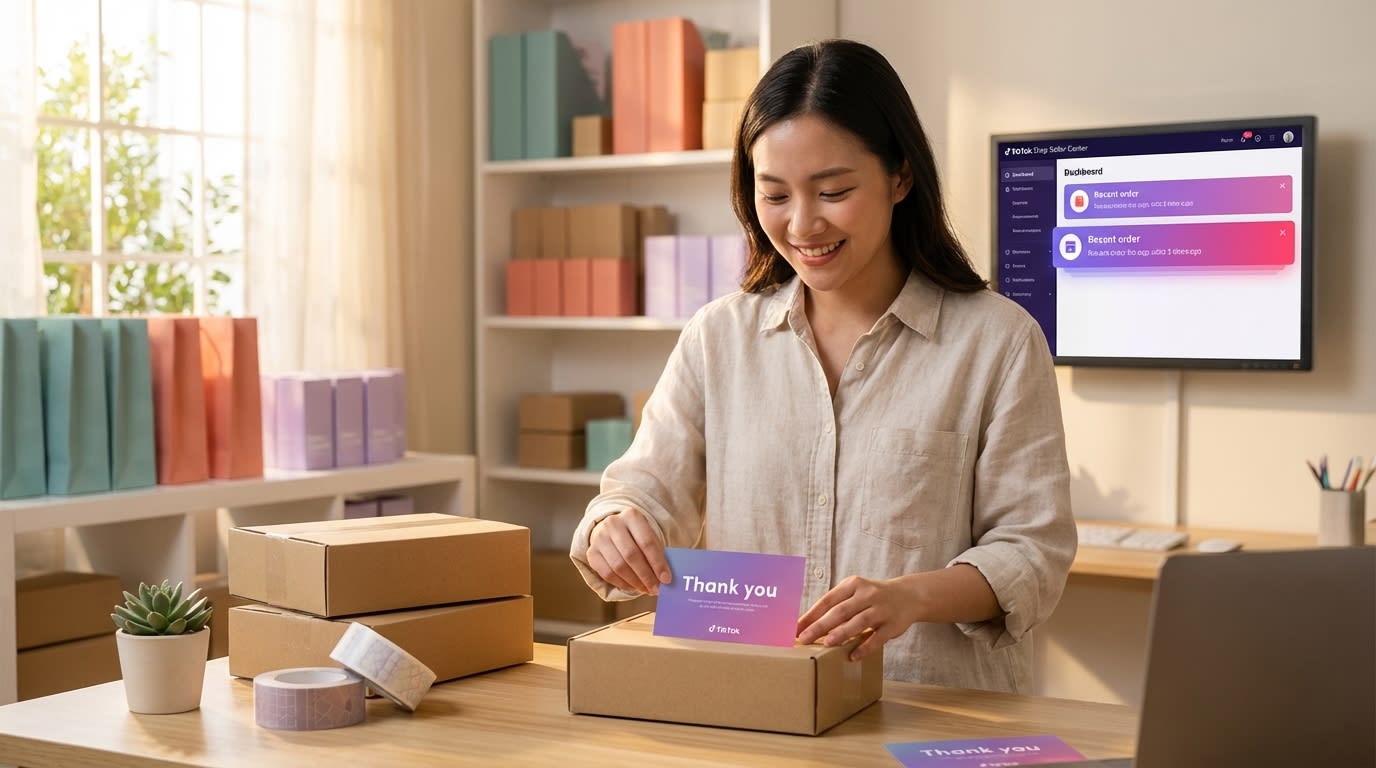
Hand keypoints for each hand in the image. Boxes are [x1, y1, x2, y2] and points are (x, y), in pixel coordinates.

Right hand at [585, 508, 671, 594]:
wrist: (613, 529)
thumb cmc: (637, 536)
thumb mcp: (649, 536)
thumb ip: (657, 554)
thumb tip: (665, 578)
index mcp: (631, 516)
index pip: (646, 542)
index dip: (657, 563)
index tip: (666, 579)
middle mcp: (613, 524)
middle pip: (631, 555)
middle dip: (646, 576)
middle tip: (656, 589)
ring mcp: (599, 538)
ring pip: (618, 566)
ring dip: (635, 582)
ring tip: (646, 589)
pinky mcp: (591, 553)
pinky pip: (607, 574)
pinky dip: (622, 584)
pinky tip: (633, 587)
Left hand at [795, 575, 915, 661]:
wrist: (908, 596)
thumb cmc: (872, 597)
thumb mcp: (854, 593)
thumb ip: (835, 606)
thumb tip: (807, 625)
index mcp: (852, 585)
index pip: (827, 600)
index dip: (810, 615)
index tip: (795, 629)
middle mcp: (867, 594)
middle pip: (840, 611)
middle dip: (820, 626)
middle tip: (804, 639)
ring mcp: (881, 609)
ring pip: (859, 622)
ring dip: (842, 633)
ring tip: (827, 644)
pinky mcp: (893, 625)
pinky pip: (878, 637)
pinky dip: (865, 647)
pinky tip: (852, 656)